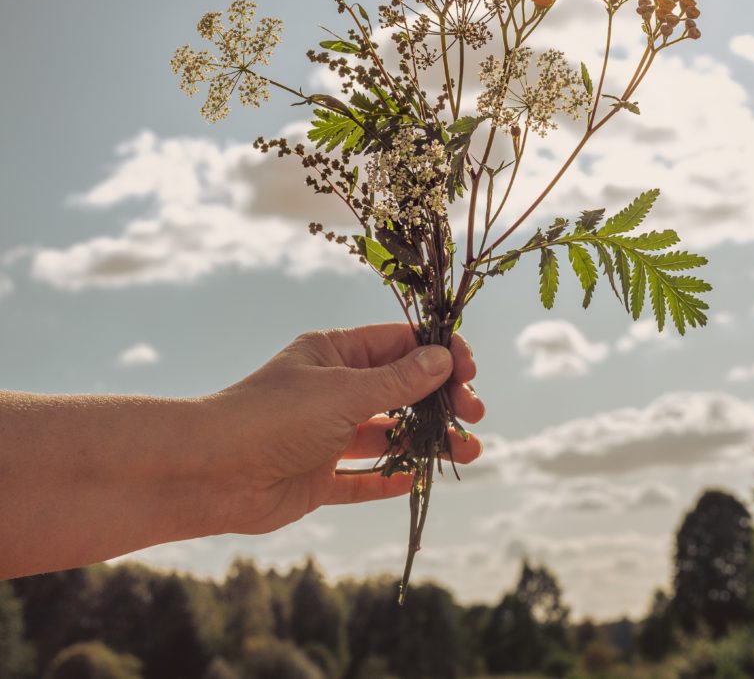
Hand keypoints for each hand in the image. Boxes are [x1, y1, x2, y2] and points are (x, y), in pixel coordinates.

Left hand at [200, 324, 484, 535]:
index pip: (400, 344)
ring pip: (389, 434)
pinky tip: (420, 480)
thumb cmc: (271, 415)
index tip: (468, 370)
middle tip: (474, 414)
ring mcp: (326, 435)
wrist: (208, 472)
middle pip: (402, 389)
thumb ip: (397, 381)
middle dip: (442, 400)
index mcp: (335, 353)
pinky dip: (392, 478)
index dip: (439, 354)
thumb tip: (444, 360)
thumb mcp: (343, 391)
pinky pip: (363, 477)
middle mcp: (334, 390)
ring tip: (470, 451)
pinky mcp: (318, 477)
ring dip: (428, 440)